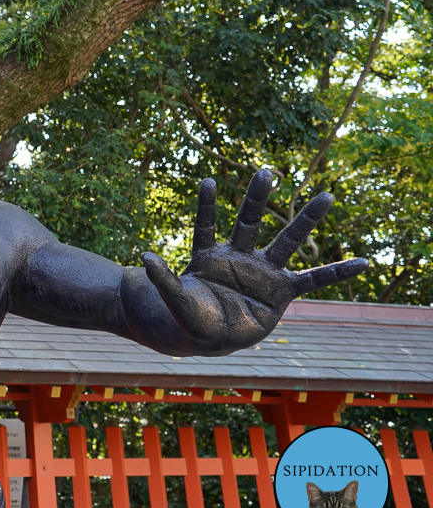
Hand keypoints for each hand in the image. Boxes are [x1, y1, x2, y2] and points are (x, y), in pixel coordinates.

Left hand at [140, 169, 367, 352]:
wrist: (206, 337)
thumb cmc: (187, 316)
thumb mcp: (174, 299)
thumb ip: (163, 279)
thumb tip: (144, 256)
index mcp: (210, 257)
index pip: (206, 225)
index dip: (206, 205)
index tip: (208, 181)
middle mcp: (238, 258)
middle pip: (250, 222)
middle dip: (258, 198)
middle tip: (266, 170)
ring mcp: (261, 273)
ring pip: (285, 242)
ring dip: (304, 220)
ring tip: (325, 196)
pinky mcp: (280, 292)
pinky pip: (313, 281)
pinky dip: (336, 272)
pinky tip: (363, 262)